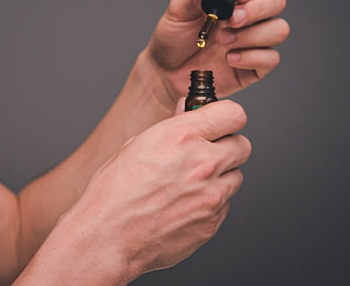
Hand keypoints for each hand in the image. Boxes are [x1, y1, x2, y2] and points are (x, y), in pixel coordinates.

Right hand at [58, 100, 250, 279]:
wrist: (107, 238)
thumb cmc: (113, 193)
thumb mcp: (136, 145)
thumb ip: (171, 127)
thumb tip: (188, 112)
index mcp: (181, 137)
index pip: (233, 113)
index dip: (226, 117)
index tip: (220, 122)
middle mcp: (202, 163)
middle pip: (243, 145)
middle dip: (227, 147)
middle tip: (207, 153)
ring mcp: (211, 196)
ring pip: (236, 177)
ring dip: (220, 177)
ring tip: (189, 185)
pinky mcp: (212, 223)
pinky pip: (224, 205)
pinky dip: (211, 204)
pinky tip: (184, 205)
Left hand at [145, 0, 288, 102]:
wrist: (166, 72)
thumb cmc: (173, 39)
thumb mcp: (178, 11)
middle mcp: (249, 16)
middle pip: (277, 1)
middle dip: (256, 9)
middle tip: (232, 20)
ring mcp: (255, 41)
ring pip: (279, 29)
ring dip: (252, 35)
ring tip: (222, 41)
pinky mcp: (256, 65)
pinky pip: (271, 58)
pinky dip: (251, 57)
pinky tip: (229, 59)